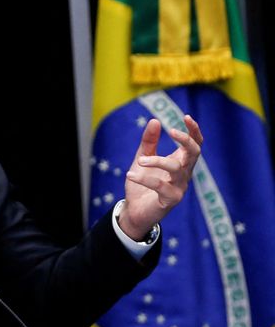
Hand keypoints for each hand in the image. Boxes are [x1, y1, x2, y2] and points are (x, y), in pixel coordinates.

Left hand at [120, 115, 203, 239]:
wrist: (135, 209)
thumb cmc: (142, 183)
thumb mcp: (142, 158)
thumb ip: (149, 142)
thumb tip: (154, 120)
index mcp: (180, 162)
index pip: (195, 144)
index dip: (194, 131)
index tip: (186, 117)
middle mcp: (184, 174)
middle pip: (195, 153)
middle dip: (186, 140)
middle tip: (171, 131)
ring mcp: (179, 187)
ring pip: (176, 168)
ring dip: (157, 161)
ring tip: (140, 160)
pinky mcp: (170, 200)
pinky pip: (160, 186)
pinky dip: (144, 179)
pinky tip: (130, 175)